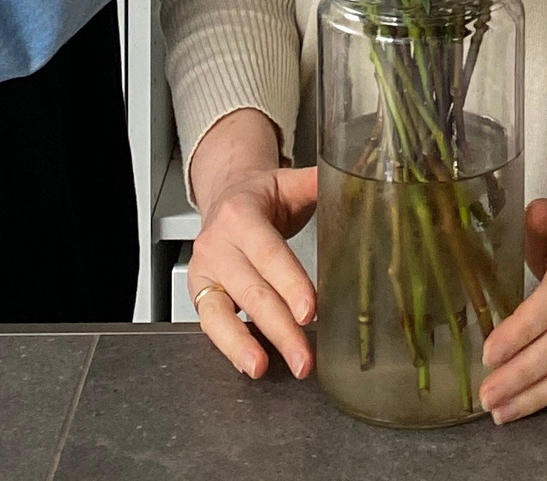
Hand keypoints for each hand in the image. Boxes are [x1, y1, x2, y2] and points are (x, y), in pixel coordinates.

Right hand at [187, 159, 319, 379]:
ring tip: (264, 369)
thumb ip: (314, 183)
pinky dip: (229, 345)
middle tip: (304, 358)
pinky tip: (250, 363)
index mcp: (242, 214)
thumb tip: (348, 177)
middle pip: (250, 290)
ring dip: (245, 345)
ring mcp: (204, 271)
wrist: (225, 196)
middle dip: (279, 327)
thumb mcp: (286, 183)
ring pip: (221, 312)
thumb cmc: (261, 196)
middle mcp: (217, 244)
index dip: (289, 283)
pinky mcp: (198, 293)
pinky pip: (210, 323)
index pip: (268, 253)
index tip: (310, 311)